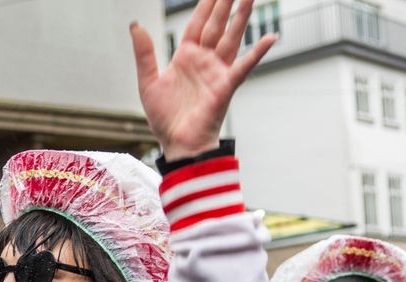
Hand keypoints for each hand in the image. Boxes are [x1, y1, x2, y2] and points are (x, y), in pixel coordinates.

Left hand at [130, 0, 276, 159]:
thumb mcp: (148, 82)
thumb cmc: (165, 118)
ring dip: (241, 17)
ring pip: (231, 37)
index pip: (198, 23)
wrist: (177, 144)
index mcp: (186, 56)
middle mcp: (204, 60)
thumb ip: (144, 53)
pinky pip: (244, 66)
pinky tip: (270, 38)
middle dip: (225, 3)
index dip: (205, 4)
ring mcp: (217, 71)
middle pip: (217, 24)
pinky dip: (258, 52)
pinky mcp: (226, 85)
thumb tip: (135, 25)